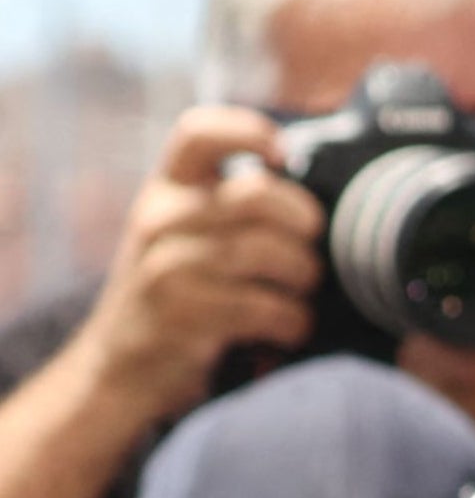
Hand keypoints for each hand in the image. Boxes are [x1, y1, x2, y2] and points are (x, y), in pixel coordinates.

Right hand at [70, 108, 319, 428]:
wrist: (125, 366)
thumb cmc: (183, 294)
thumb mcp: (192, 236)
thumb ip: (237, 206)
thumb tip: (325, 193)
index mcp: (167, 188)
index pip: (198, 132)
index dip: (248, 131)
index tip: (284, 155)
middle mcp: (160, 217)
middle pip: (256, 195)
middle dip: (304, 223)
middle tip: (311, 249)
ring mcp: (164, 264)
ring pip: (265, 251)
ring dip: (303, 277)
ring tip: (302, 294)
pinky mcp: (180, 312)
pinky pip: (263, 306)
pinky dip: (292, 320)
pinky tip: (290, 329)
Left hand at [403, 269, 474, 497]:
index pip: (446, 338)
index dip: (431, 331)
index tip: (436, 330)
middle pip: (427, 374)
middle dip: (424, 362)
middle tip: (435, 360)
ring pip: (432, 411)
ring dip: (430, 399)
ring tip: (453, 395)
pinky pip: (451, 449)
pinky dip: (448, 438)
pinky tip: (468, 434)